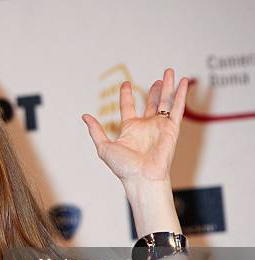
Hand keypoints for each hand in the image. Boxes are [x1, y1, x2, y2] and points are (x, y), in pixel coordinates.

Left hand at [81, 68, 188, 184]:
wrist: (141, 177)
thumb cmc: (123, 167)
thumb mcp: (104, 147)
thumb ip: (96, 131)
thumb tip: (85, 116)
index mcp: (130, 129)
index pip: (128, 107)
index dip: (127, 95)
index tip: (125, 83)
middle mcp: (146, 126)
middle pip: (152, 103)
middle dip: (155, 91)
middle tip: (159, 79)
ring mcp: (160, 126)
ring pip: (165, 102)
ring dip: (168, 87)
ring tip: (169, 72)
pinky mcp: (172, 128)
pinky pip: (177, 108)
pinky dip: (180, 94)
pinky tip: (183, 81)